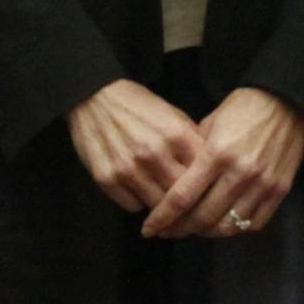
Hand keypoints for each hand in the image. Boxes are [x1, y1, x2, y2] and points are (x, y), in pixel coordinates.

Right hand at [67, 79, 202, 213]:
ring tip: (163, 202)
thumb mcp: (172, 114)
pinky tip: (139, 192)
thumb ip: (191, 140)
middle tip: (186, 206)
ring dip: (162, 207)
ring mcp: (129, 168)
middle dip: (185, 203)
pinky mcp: (106, 179)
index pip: (202, 173)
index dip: (205, 185)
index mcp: (176, 134)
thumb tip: (208, 168)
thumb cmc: (138, 105)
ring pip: (157, 206)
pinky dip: (138, 202)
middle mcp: (154, 153)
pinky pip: (132, 206)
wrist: (94, 96)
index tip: (204, 192)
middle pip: (181, 195)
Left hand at [140, 87, 303, 240]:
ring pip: (227, 226)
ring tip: (195, 229)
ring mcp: (262, 184)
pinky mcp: (280, 190)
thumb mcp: (212, 121)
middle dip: (180, 229)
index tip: (149, 229)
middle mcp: (239, 173)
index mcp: (216, 153)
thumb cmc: (244, 106)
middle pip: (202, 217)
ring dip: (207, 232)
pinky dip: (236, 229)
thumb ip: (194, 152)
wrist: (288, 100)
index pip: (182, 197)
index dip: (162, 218)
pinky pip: (254, 223)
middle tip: (168, 231)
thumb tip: (176, 179)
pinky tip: (225, 223)